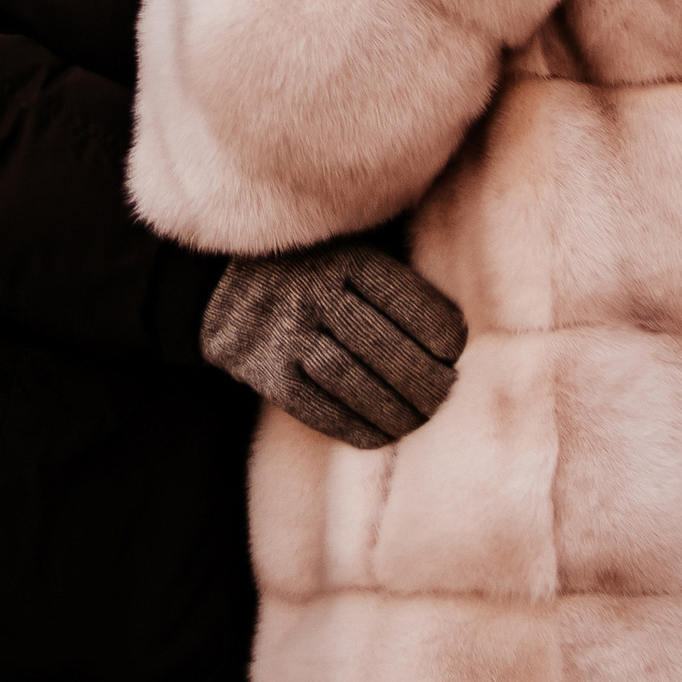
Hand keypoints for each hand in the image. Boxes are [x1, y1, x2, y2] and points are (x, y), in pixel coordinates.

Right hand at [200, 231, 467, 444]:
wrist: (221, 282)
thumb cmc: (313, 268)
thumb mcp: (350, 248)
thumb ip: (394, 276)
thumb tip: (460, 332)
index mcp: (343, 256)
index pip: (407, 302)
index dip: (442, 335)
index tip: (454, 352)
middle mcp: (311, 291)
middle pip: (384, 346)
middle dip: (425, 380)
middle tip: (445, 394)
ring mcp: (283, 332)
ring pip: (352, 380)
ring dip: (395, 409)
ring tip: (419, 418)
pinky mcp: (263, 372)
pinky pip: (318, 408)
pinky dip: (357, 428)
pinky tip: (382, 433)